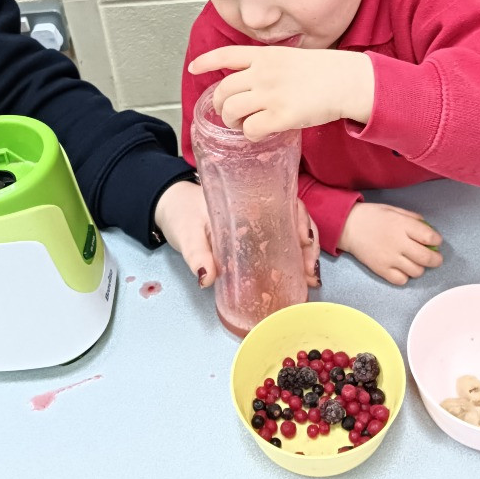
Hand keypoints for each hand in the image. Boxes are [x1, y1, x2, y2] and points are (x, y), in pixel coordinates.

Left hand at [153, 180, 320, 287]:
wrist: (169, 208)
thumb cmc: (180, 213)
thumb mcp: (186, 233)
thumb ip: (196, 254)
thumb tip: (207, 278)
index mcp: (248, 199)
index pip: (285, 202)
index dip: (301, 220)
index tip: (304, 242)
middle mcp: (260, 208)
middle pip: (296, 219)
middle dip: (309, 245)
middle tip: (310, 271)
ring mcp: (259, 223)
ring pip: (292, 232)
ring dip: (304, 254)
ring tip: (309, 278)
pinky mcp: (254, 238)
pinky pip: (280, 244)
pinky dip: (292, 259)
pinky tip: (298, 276)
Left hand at [188, 45, 373, 140]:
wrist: (349, 80)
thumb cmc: (327, 71)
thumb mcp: (293, 57)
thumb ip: (270, 66)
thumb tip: (255, 82)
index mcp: (266, 55)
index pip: (226, 55)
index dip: (206, 62)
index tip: (194, 68)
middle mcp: (263, 73)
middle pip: (224, 90)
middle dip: (220, 105)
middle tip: (228, 113)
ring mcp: (270, 94)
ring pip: (231, 111)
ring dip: (232, 121)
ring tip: (242, 125)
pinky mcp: (280, 116)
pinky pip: (250, 130)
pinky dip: (250, 135)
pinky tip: (259, 134)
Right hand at [338, 202, 442, 284]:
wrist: (348, 226)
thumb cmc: (372, 216)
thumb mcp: (394, 209)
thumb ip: (412, 218)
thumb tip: (427, 228)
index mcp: (402, 225)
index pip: (429, 237)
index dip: (437, 240)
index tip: (435, 241)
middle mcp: (398, 243)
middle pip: (427, 258)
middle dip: (436, 260)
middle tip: (435, 258)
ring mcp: (390, 258)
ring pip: (416, 271)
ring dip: (420, 268)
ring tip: (415, 262)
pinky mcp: (381, 269)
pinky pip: (401, 280)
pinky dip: (405, 276)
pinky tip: (402, 269)